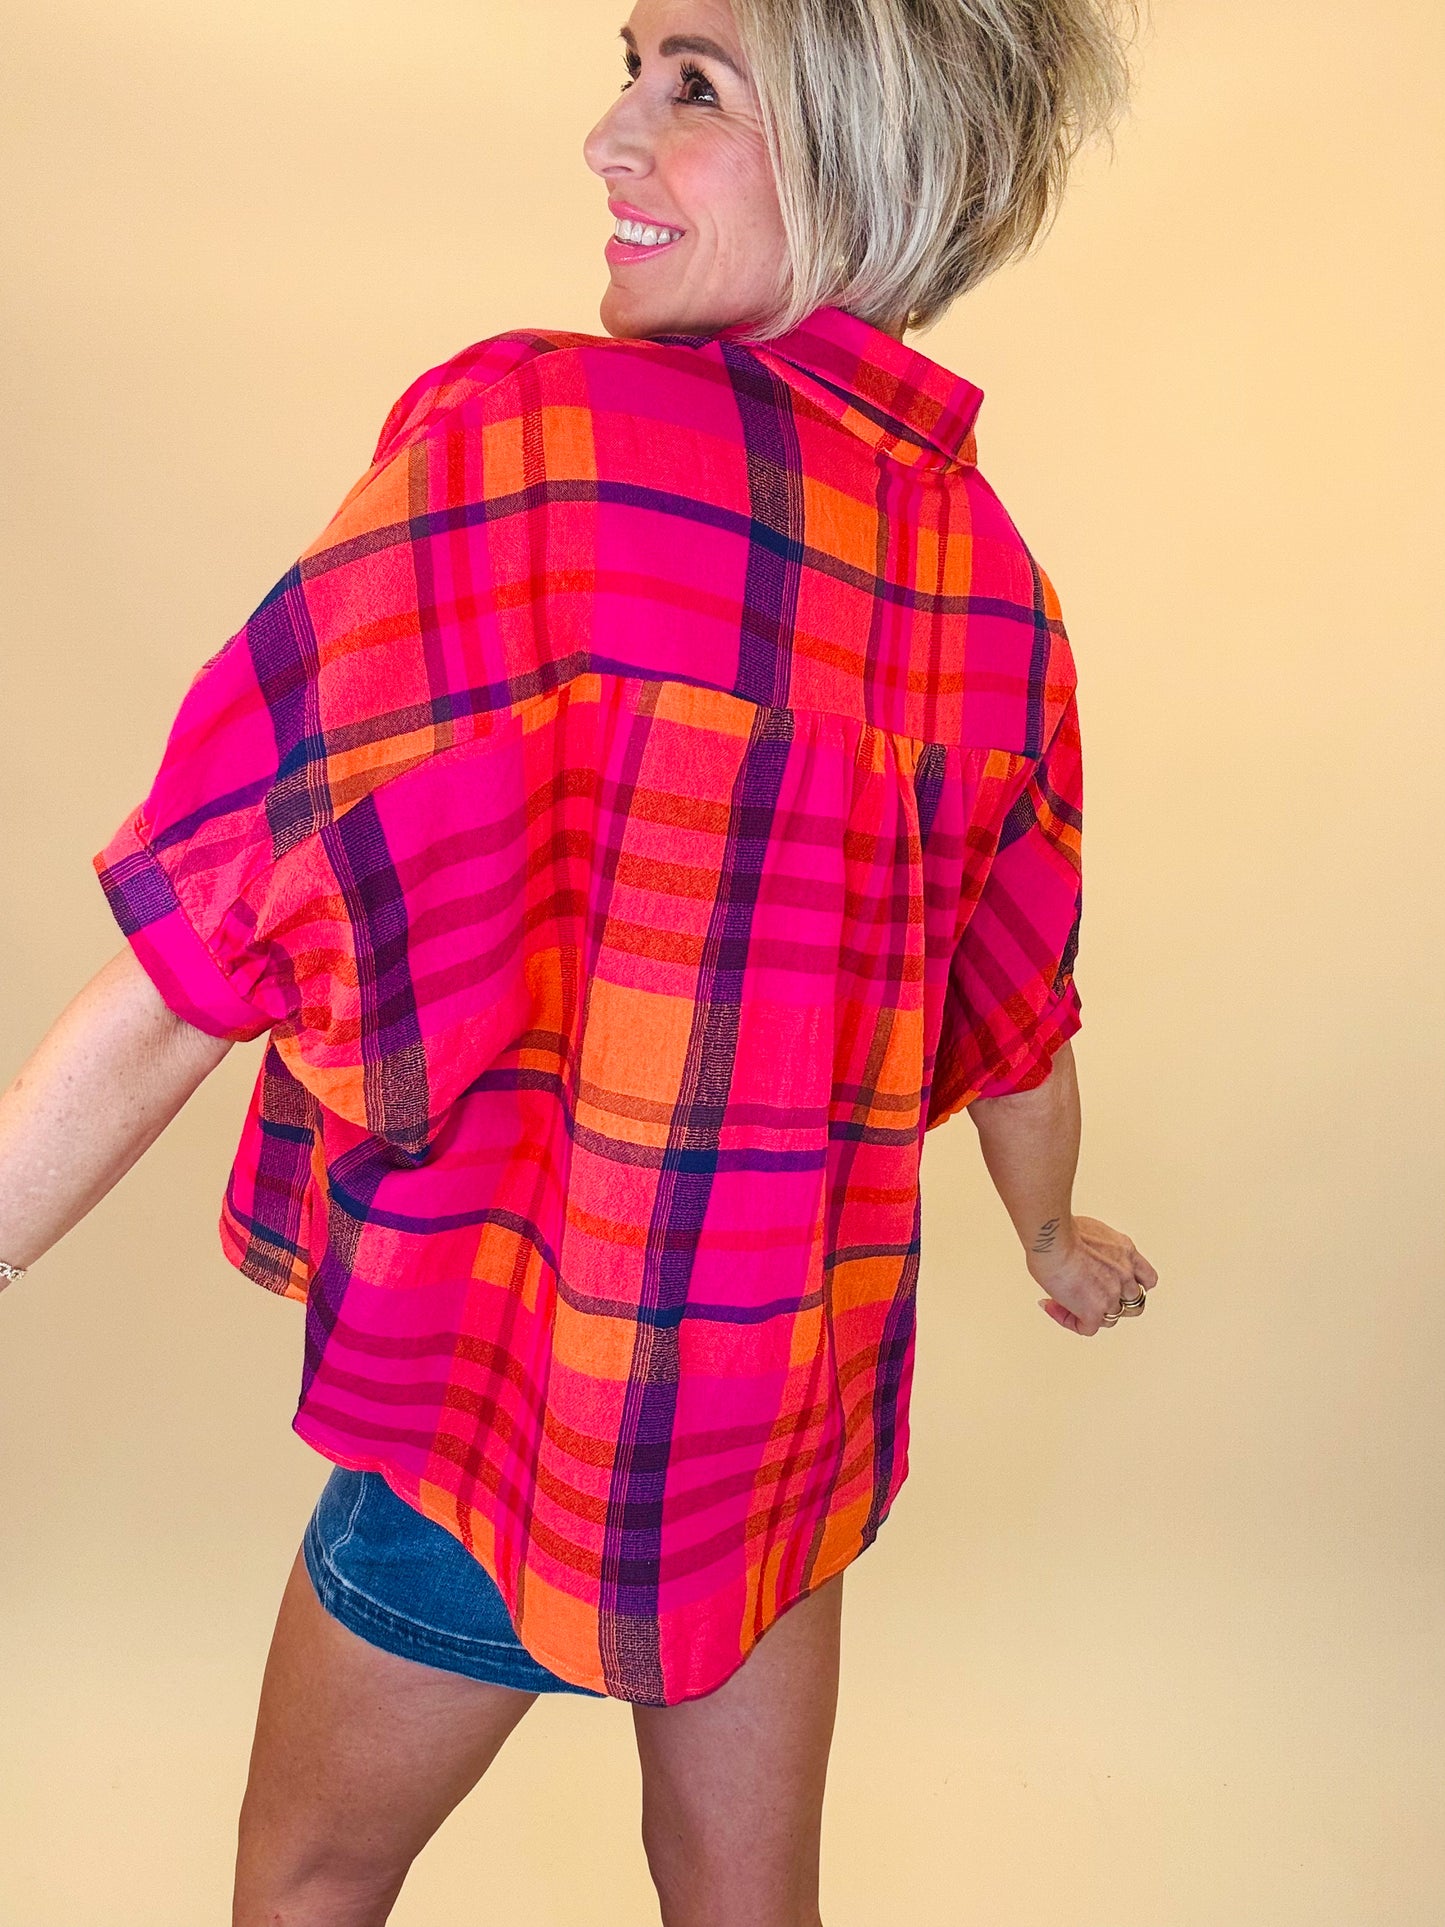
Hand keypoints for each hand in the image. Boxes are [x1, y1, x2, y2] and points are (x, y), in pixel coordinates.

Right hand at [1027, 1214, 1157, 1335]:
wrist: (1052, 1240)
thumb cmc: (1061, 1229)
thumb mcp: (1092, 1231)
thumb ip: (1097, 1248)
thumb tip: (1081, 1253)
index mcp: (1126, 1252)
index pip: (1146, 1278)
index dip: (1135, 1286)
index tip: (1119, 1286)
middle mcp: (1124, 1275)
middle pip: (1133, 1302)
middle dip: (1113, 1301)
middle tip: (1090, 1296)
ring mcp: (1111, 1295)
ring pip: (1110, 1317)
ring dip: (1091, 1313)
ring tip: (1066, 1303)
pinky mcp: (1093, 1312)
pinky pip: (1087, 1328)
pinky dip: (1071, 1322)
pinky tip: (1055, 1308)